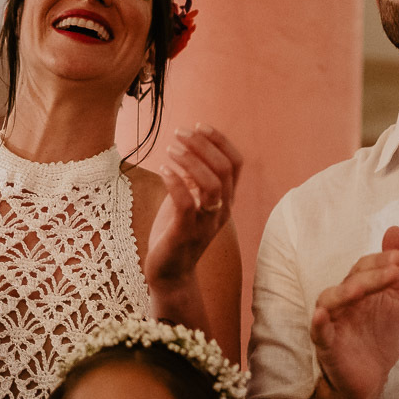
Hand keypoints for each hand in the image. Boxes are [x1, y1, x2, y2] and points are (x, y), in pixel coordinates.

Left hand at [146, 123, 241, 292]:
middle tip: (179, 133)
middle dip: (202, 145)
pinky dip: (175, 181)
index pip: (235, 162)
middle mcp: (222, 210)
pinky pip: (187, 202)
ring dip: (191, 160)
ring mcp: (206, 222)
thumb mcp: (189, 200)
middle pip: (225, 169)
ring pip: (211, 184)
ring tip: (171, 148)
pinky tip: (163, 169)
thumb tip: (190, 149)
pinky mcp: (186, 232)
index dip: (220, 140)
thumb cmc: (176, 233)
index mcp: (226, 199)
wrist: (170, 273)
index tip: (198, 126)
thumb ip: (194, 178)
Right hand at [311, 227, 398, 398]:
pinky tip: (321, 315)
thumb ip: (396, 267)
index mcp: (357, 287)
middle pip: (350, 281)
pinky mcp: (327, 345)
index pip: (364, 267)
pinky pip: (318, 332)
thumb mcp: (396, 298)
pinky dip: (318, 323)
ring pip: (330, 300)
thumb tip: (395, 229)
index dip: (381, 262)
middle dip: (372, 275)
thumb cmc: (381, 334)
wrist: (372, 376)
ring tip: (359, 290)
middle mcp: (342, 301)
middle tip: (395, 271)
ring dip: (344, 293)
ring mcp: (333, 321)